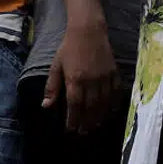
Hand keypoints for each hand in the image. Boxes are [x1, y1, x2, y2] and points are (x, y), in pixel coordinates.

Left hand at [44, 19, 118, 134]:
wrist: (88, 31)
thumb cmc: (68, 48)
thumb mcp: (55, 66)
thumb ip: (52, 87)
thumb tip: (46, 106)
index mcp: (75, 79)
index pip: (75, 105)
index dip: (73, 119)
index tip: (71, 129)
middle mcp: (91, 80)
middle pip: (91, 107)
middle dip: (87, 121)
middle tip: (84, 132)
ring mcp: (105, 77)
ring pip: (104, 102)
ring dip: (100, 116)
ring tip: (95, 125)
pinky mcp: (114, 72)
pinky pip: (116, 91)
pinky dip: (113, 103)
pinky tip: (110, 110)